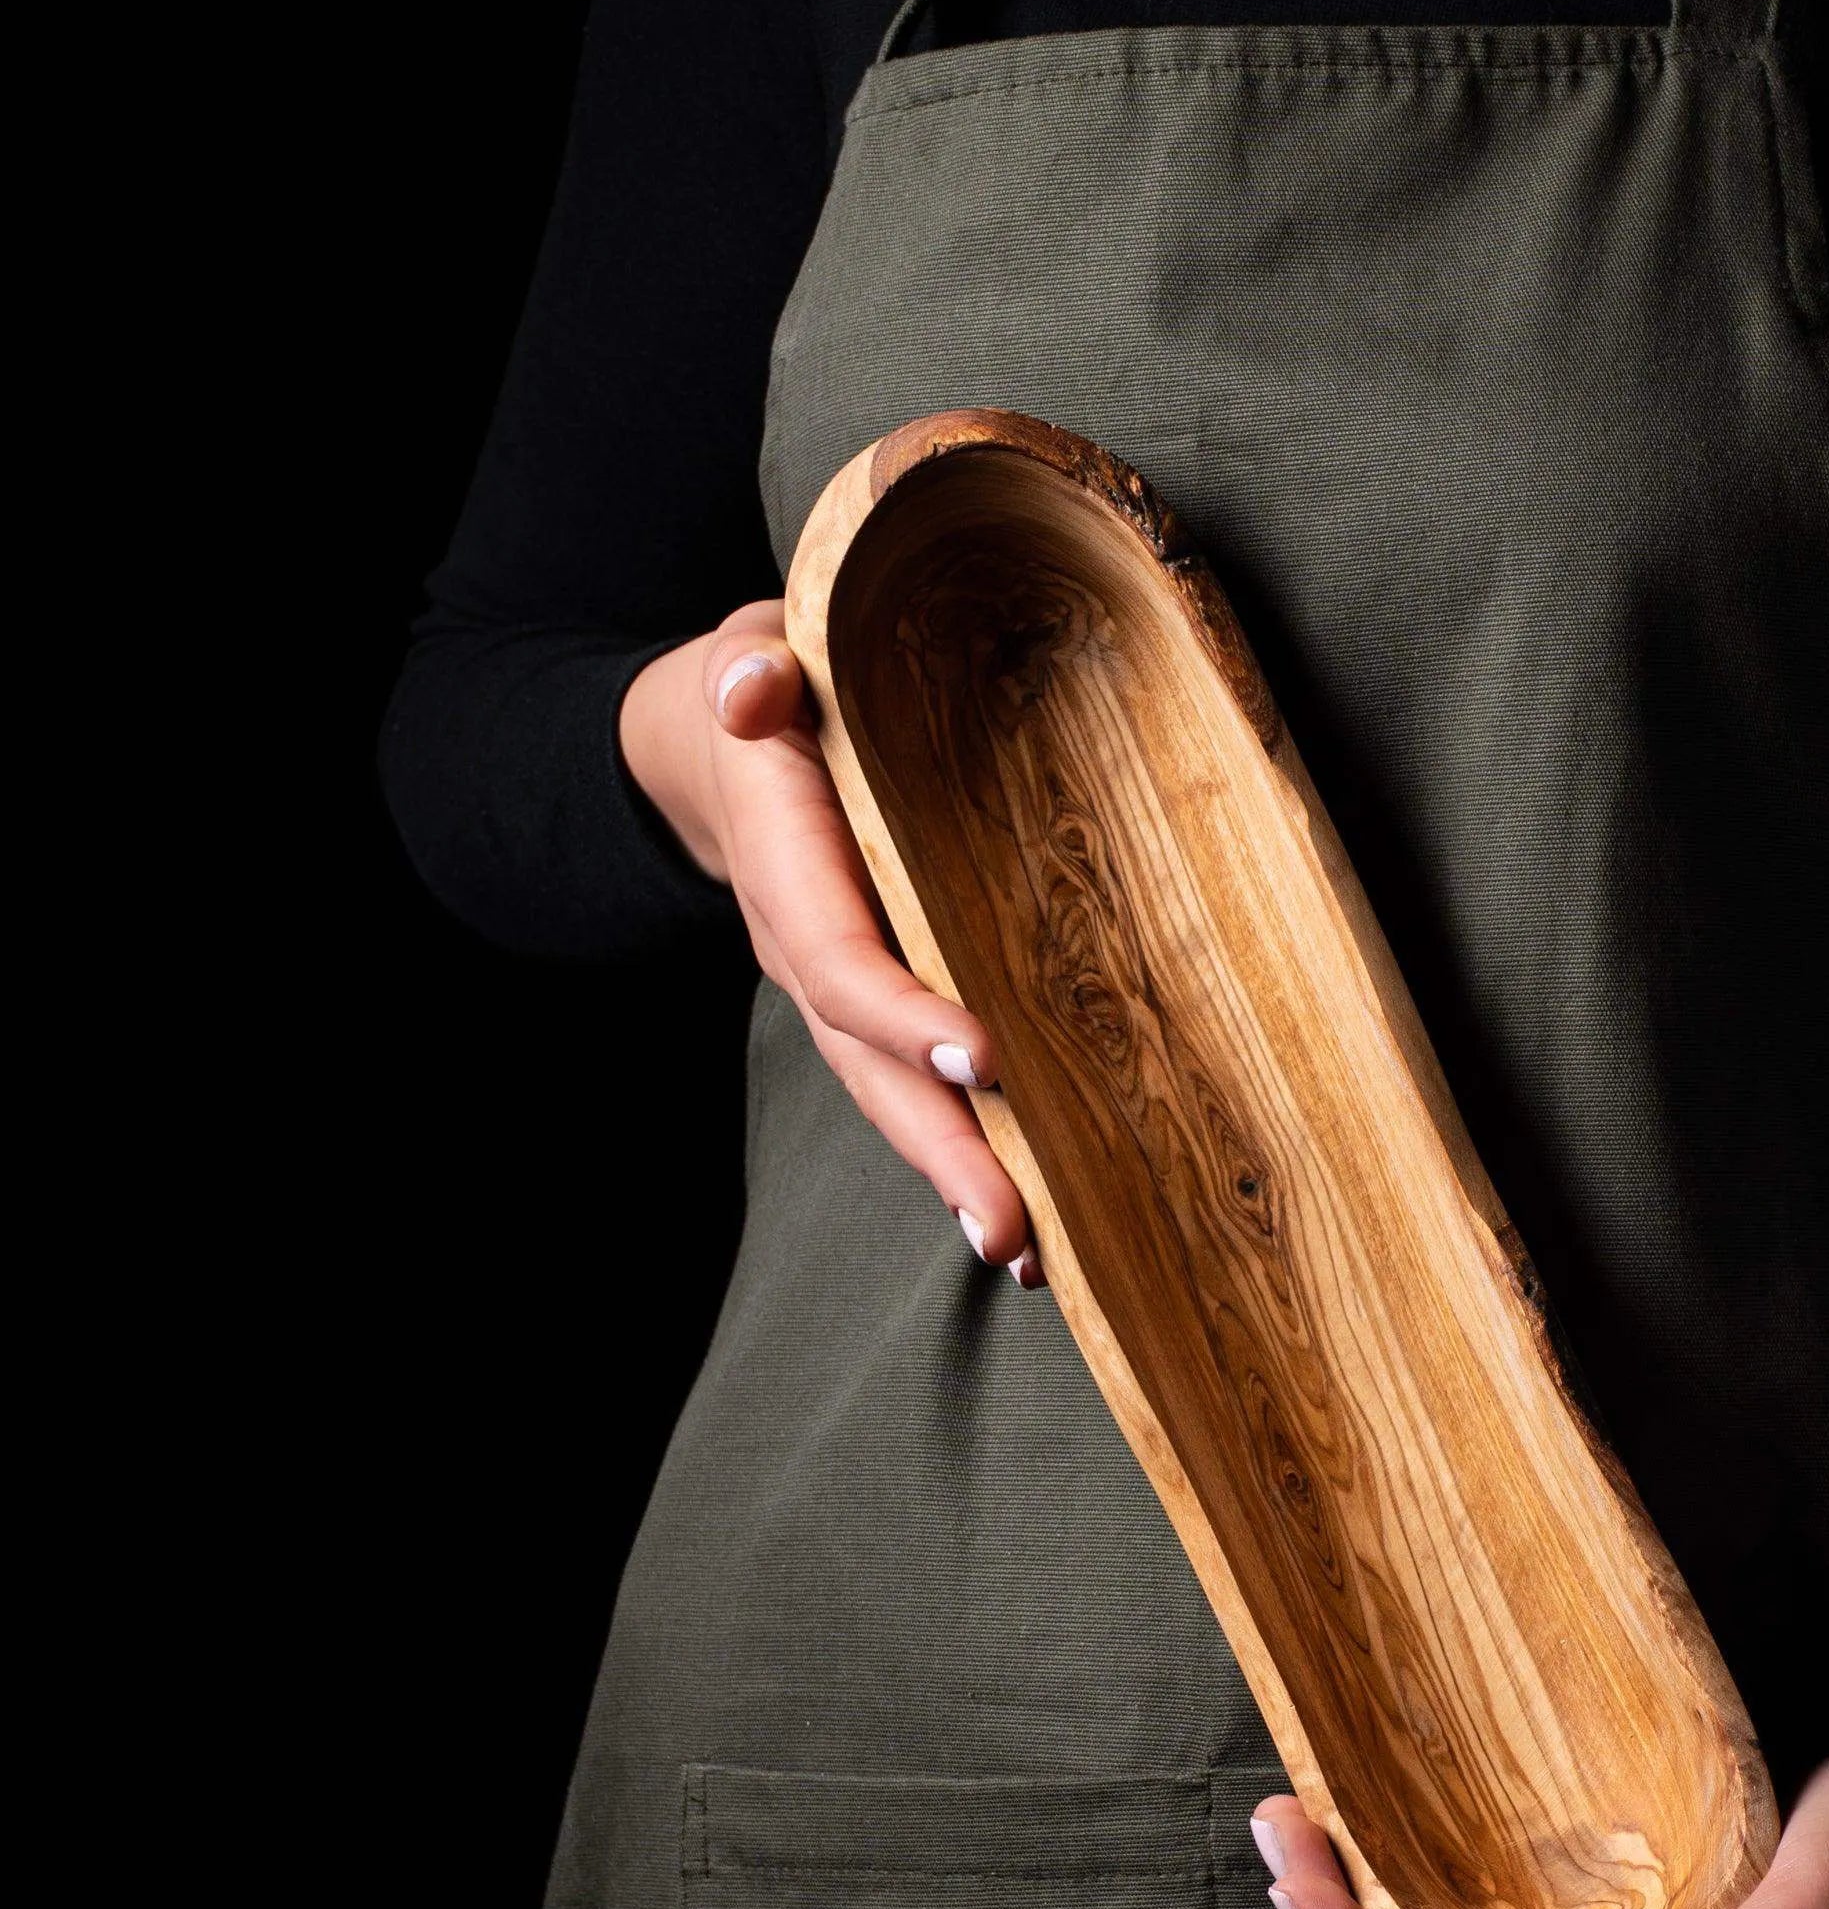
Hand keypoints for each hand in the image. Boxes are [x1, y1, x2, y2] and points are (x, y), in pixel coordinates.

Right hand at [620, 603, 1041, 1281]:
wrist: (713, 750)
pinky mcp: (878, 1010)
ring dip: (958, 1176)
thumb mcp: (748, 656)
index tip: (983, 1054)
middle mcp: (810, 952)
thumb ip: (753, 670)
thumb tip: (757, 690)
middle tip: (1009, 1227)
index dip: (903, 1014)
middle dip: (942, 1148)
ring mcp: (841, 993)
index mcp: (788, 870)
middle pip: (873, 1070)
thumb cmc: (763, 693)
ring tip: (1026, 1253)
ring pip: (896, 1099)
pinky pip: (920, 1088)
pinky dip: (973, 1152)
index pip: (843, 960)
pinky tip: (1035, 1221)